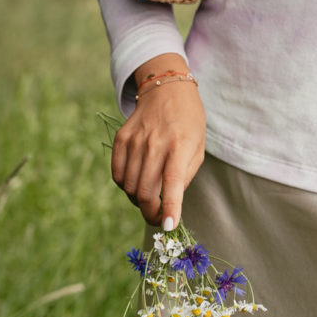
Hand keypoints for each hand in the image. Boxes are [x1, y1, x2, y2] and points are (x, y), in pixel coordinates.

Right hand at [111, 53, 205, 229]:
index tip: (168, 226)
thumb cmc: (189, 122)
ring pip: (130, 187)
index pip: (172, 184)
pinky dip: (125, 186)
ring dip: (139, 201)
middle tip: (157, 218)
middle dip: (151, 212)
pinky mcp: (121, 139)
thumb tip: (169, 203)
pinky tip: (136, 183)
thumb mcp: (198, 148)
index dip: (170, 209)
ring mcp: (135, 141)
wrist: (168, 89)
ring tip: (149, 197)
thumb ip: (184, 176)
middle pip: (146, 191)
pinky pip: (118, 174)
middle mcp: (155, 144)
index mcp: (180, 146)